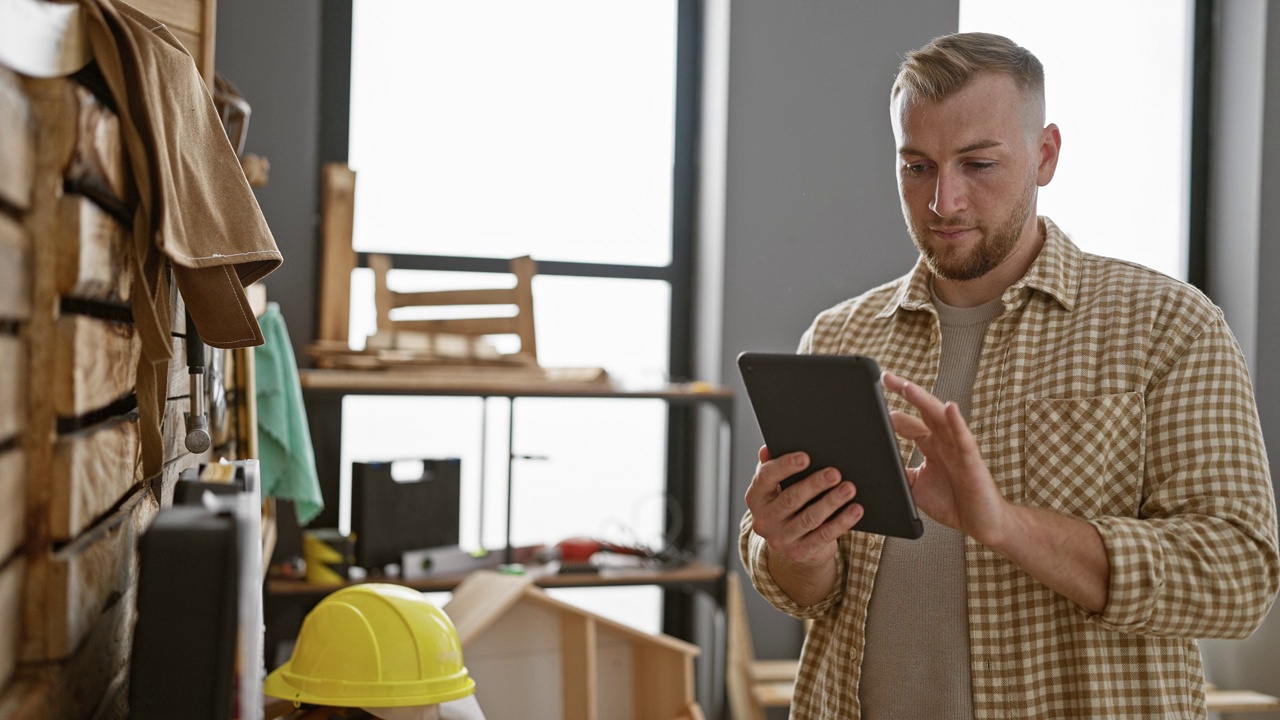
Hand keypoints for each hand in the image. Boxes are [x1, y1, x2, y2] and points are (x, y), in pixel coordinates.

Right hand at [745, 445, 863, 569]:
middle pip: (790, 499)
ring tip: (849, 488)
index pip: (765, 479)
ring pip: (809, 518)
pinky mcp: (800, 552)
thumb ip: (772, 466)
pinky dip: (841, 522)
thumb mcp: (776, 487)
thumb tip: (767, 449)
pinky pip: (824, 536)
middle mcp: (764, 520)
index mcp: (755, 498)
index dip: (784, 466)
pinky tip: (855, 510)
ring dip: (831, 502)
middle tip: (835, 473)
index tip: (805, 457)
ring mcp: (780, 539)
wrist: (792, 544)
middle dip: (814, 484)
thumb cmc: (787, 505)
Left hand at [881, 371, 1011, 545]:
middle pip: (923, 410)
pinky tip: (950, 408)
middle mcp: (944, 440)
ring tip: (907, 386)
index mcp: (930, 445)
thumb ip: (898, 471)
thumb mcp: (913, 486)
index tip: (871, 402)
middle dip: (906, 392)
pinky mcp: (971, 460)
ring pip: (940, 417)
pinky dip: (957, 422)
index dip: (891, 414)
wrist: (980, 523)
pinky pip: (963, 438)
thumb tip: (874, 463)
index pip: (908, 423)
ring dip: (924, 400)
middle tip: (886, 377)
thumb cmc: (951, 502)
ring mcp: (957, 447)